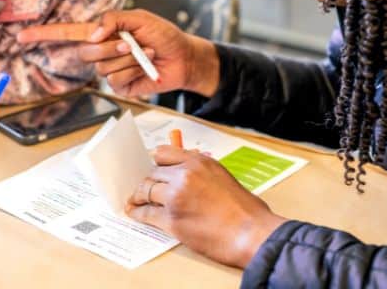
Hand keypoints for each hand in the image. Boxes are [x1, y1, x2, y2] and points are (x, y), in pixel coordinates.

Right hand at [17, 10, 220, 97]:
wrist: (183, 57)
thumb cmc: (163, 34)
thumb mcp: (139, 18)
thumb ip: (114, 20)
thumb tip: (93, 35)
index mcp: (102, 32)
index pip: (66, 34)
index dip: (43, 35)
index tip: (21, 36)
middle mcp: (102, 51)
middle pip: (86, 53)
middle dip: (110, 48)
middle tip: (132, 44)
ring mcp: (110, 71)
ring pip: (103, 68)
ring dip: (128, 60)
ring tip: (146, 53)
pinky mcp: (121, 87)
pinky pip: (117, 81)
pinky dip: (134, 72)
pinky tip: (146, 68)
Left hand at [126, 146, 287, 267]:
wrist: (251, 232)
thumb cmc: (245, 209)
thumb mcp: (223, 176)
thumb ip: (201, 171)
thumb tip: (185, 172)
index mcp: (198, 162)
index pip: (163, 154)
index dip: (156, 162)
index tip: (151, 168)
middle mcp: (184, 175)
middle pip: (153, 173)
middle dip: (149, 181)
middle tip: (144, 188)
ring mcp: (176, 197)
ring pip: (146, 191)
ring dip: (139, 196)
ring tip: (135, 200)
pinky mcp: (172, 220)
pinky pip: (147, 213)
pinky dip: (138, 213)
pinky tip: (135, 213)